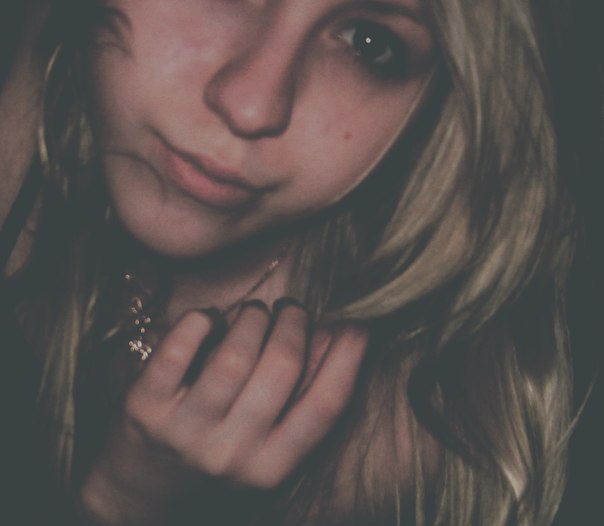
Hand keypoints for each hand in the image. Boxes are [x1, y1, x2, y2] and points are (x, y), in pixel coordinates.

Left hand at [78, 301, 367, 524]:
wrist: (140, 502)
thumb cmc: (213, 469)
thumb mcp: (264, 453)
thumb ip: (300, 401)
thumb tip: (332, 338)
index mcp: (271, 468)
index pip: (325, 404)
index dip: (349, 356)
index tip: (359, 323)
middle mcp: (232, 454)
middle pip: (282, 367)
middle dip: (295, 322)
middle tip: (292, 308)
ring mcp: (185, 432)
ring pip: (235, 353)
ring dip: (252, 317)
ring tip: (254, 313)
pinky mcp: (145, 408)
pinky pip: (178, 348)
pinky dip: (199, 320)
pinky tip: (208, 318)